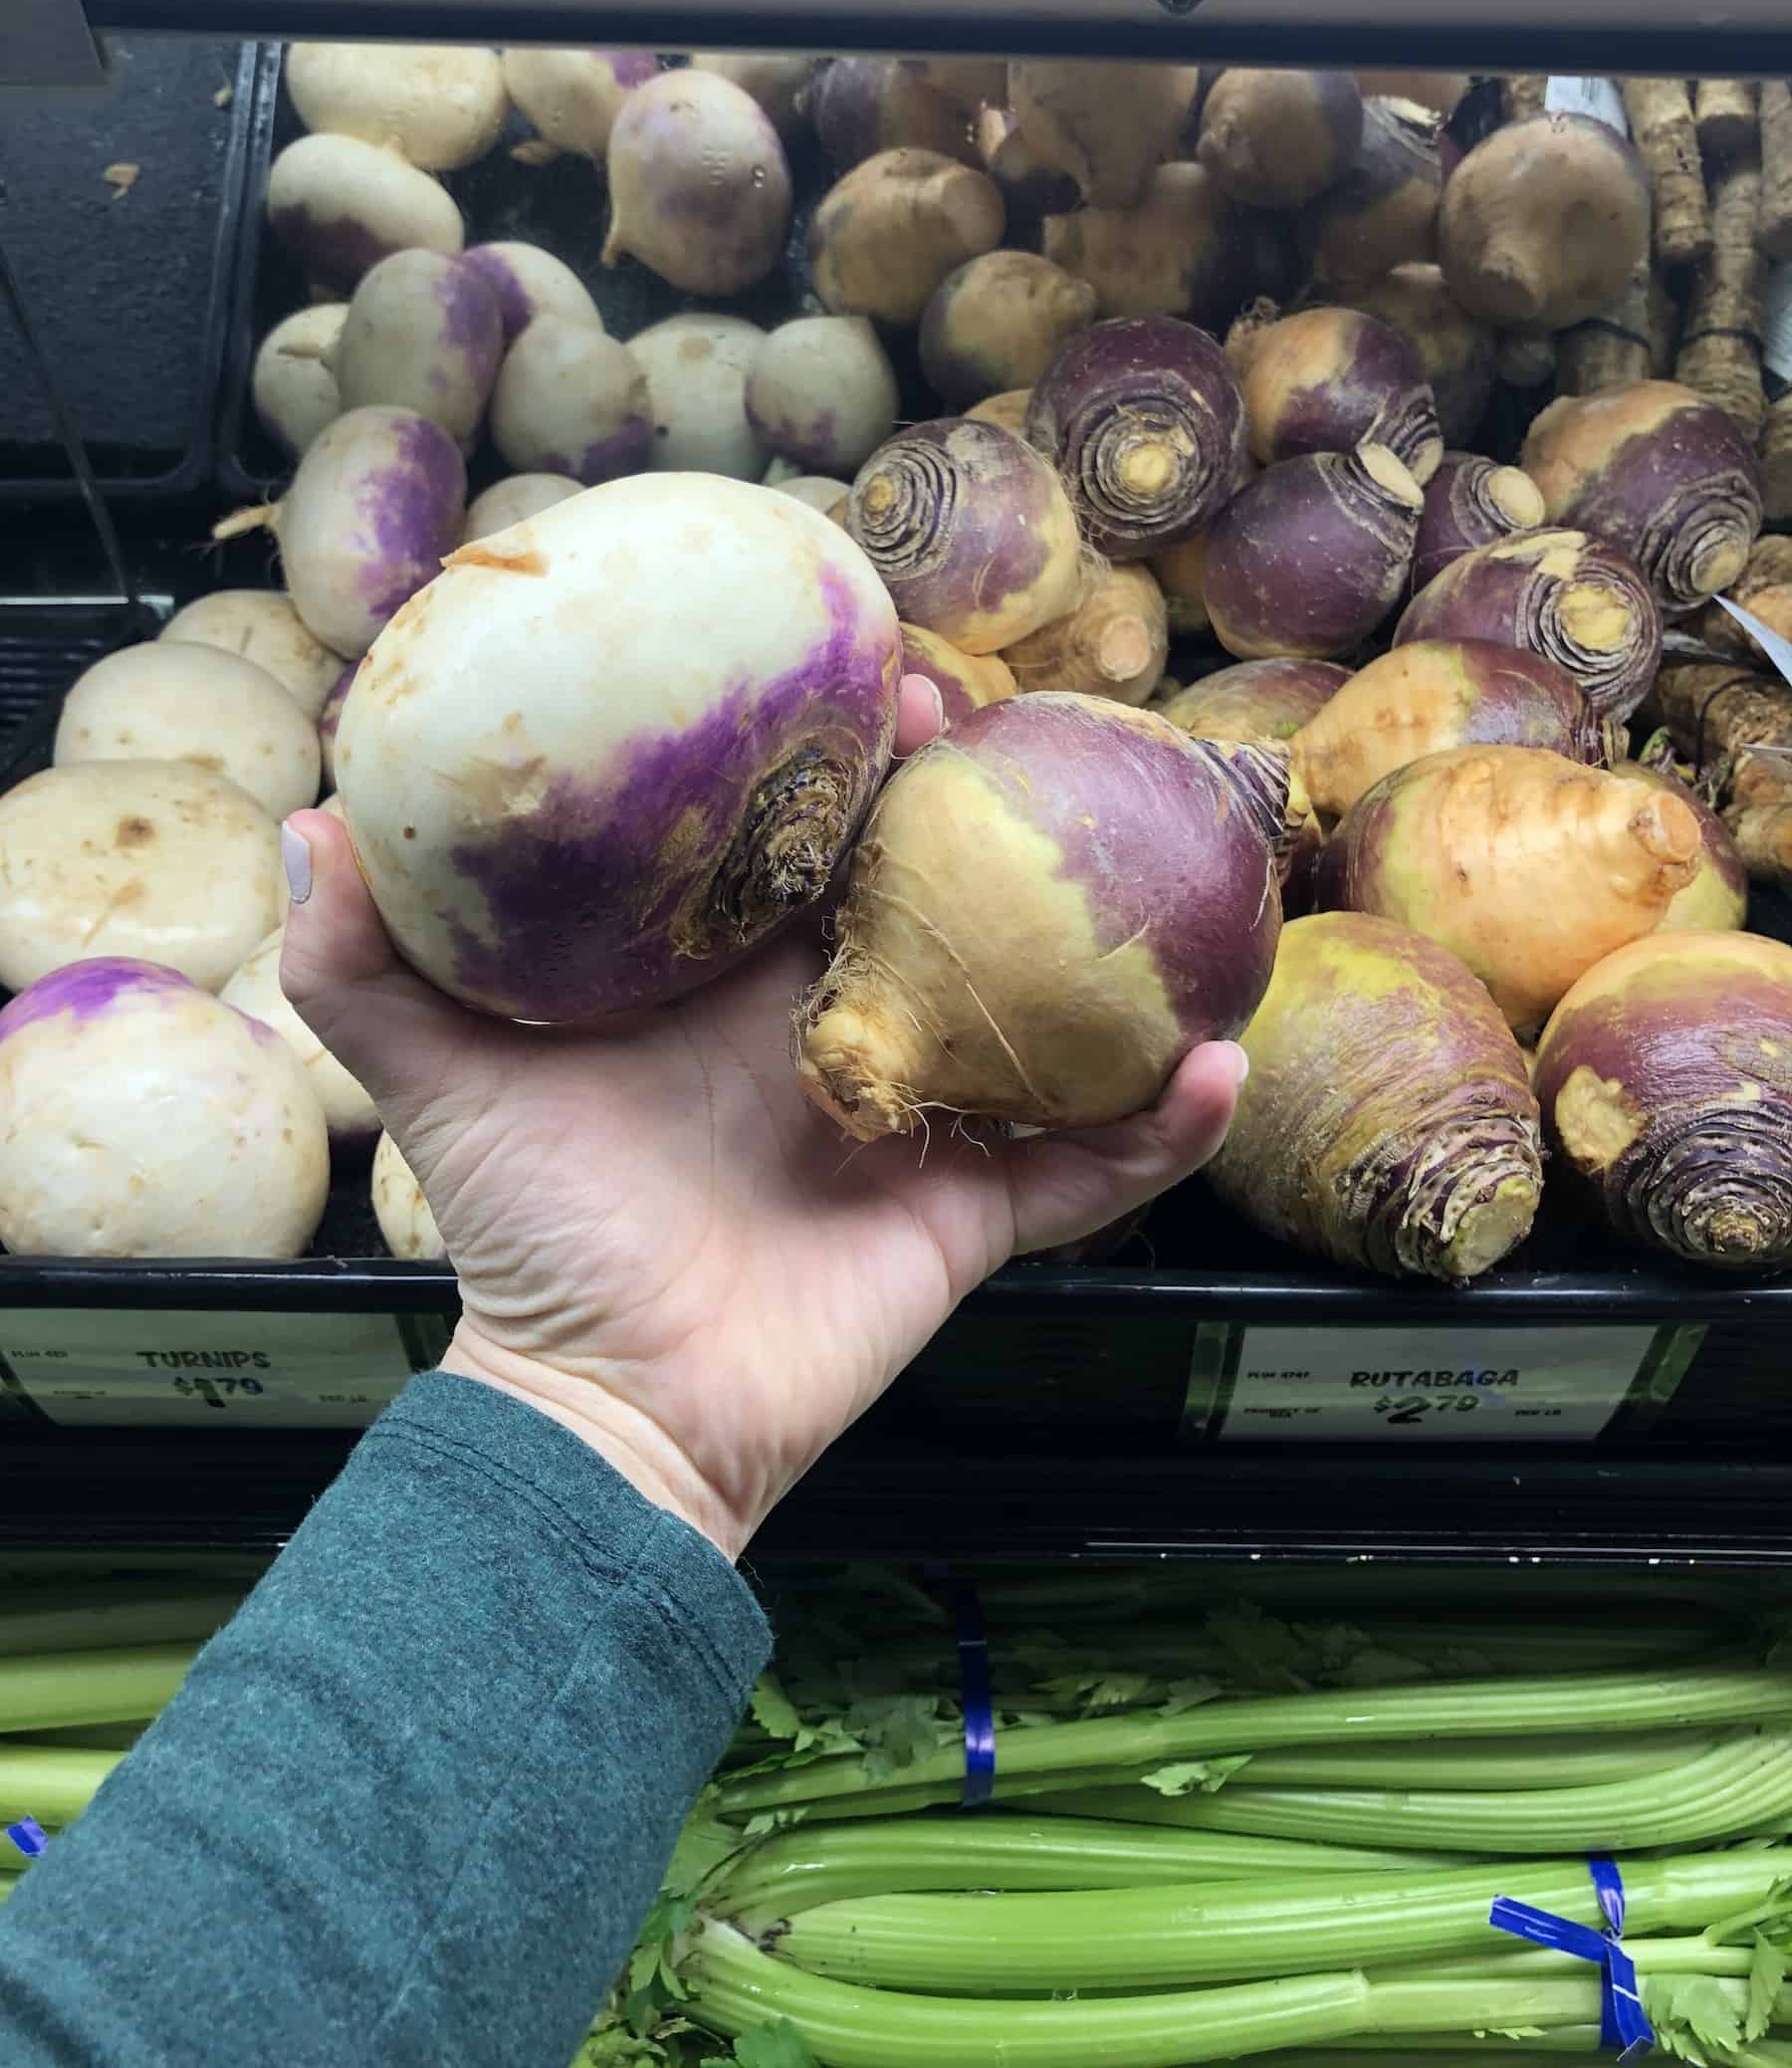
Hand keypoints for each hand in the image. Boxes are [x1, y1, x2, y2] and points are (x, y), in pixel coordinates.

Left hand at [280, 678, 1245, 1559]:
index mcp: (733, 979)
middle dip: (989, 810)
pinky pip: (1084, 1170)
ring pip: (1038, 1014)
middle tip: (1023, 727)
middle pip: (938, 896)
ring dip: (1111, 953)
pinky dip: (1156, 1131)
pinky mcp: (969, 1216)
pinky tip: (1221, 1064)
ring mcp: (915, 1116)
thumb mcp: (446, 1087)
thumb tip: (309, 825)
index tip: (888, 671)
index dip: (855, 753)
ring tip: (1173, 870)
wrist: (609, 1407)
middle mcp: (835, 1027)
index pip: (814, 838)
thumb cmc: (536, 1234)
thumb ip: (368, 968)